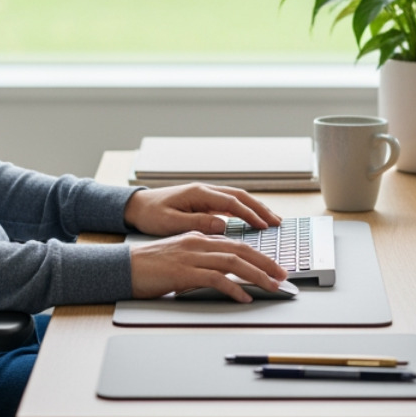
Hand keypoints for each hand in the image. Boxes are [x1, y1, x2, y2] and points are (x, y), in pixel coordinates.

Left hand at [123, 183, 280, 236]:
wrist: (137, 206)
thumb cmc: (151, 215)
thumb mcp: (170, 222)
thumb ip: (197, 223)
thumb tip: (223, 225)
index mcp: (198, 193)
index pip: (231, 202)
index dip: (249, 214)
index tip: (264, 226)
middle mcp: (205, 190)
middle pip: (240, 196)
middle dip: (261, 209)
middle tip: (278, 222)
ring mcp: (205, 194)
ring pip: (238, 198)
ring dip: (256, 208)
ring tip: (272, 220)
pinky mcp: (204, 201)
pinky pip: (230, 203)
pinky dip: (245, 210)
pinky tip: (253, 219)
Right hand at [128, 232, 288, 302]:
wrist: (124, 267)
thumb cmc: (149, 266)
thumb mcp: (179, 257)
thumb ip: (200, 260)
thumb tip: (221, 273)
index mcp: (198, 237)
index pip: (235, 244)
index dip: (258, 255)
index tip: (273, 266)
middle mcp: (198, 243)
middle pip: (241, 250)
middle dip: (266, 263)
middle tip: (282, 275)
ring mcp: (192, 256)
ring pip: (234, 263)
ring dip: (257, 275)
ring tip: (272, 286)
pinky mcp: (185, 272)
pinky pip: (217, 279)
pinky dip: (234, 288)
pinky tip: (244, 297)